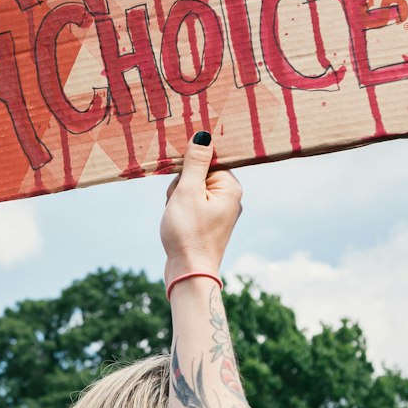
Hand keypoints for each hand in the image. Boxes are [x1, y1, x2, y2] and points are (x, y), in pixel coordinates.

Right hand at [161, 132, 242, 282]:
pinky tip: (176, 222)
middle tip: (179, 204)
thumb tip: (204, 134)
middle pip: (198, 174)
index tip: (182, 183)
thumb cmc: (188, 233)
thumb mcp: (188, 192)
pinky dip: (179, 210)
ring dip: (177, 198)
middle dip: (181, 185)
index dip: (188, 169)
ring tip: (177, 215)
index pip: (207, 160)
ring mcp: (220, 212)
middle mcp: (230, 198)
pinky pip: (191, 205)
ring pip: (191, 190)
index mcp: (231, 187)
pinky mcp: (209, 223)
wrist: (189, 273)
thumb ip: (195, 162)